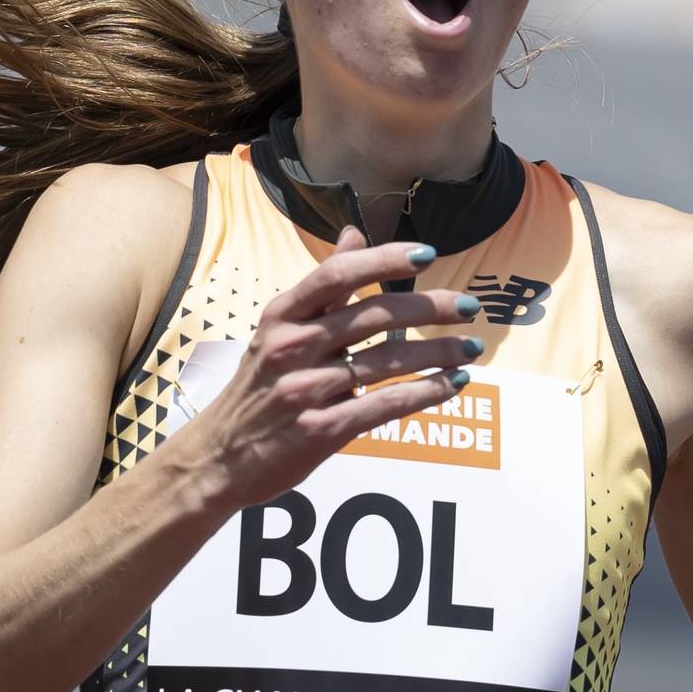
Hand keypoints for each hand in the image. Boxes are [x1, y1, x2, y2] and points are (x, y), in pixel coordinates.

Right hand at [177, 225, 482, 511]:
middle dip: (430, 309)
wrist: (221, 457)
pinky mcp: (321, 429)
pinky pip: (386, 405)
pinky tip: (452, 384)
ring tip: (471, 348)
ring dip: (438, 353)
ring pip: (388, 361)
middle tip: (469, 307)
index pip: (337, 274)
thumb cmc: (260, 386)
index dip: (384, 260)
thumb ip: (324, 286)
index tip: (427, 254)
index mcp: (282, 315)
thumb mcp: (280, 329)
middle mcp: (292, 346)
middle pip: (374, 315)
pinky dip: (426, 392)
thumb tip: (354, 234)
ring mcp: (306, 389)